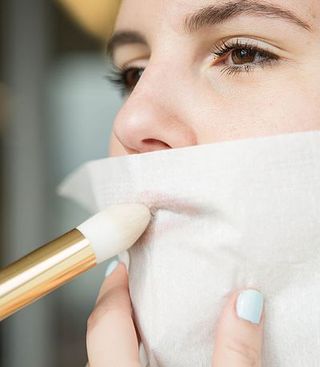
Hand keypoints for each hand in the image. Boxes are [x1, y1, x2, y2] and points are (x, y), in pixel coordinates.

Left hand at [86, 259, 263, 366]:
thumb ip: (233, 353)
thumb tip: (245, 305)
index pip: (105, 320)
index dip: (114, 286)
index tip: (126, 261)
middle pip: (101, 333)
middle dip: (120, 302)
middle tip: (141, 280)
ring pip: (107, 354)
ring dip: (126, 330)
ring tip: (152, 311)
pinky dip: (134, 351)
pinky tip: (161, 350)